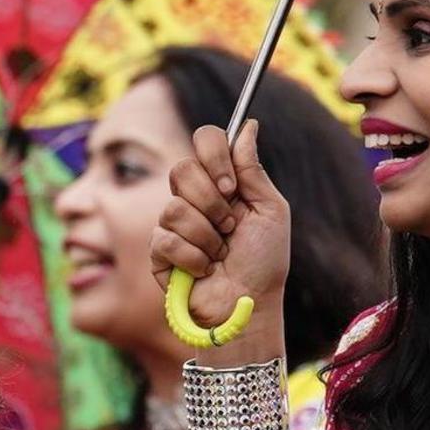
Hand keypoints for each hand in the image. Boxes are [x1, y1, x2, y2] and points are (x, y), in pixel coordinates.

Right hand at [149, 120, 291, 358]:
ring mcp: (173, 224)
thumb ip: (253, 169)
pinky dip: (193, 258)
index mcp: (222, 182)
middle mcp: (194, 197)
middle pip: (181, 169)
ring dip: (207, 237)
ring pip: (174, 208)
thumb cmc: (265, 261)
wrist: (247, 304)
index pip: (204, 140)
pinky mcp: (158, 251)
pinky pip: (165, 239)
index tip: (230, 185)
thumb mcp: (270, 210)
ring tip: (220, 254)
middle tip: (230, 226)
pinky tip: (204, 270)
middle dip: (211, 202)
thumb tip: (248, 125)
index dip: (213, 156)